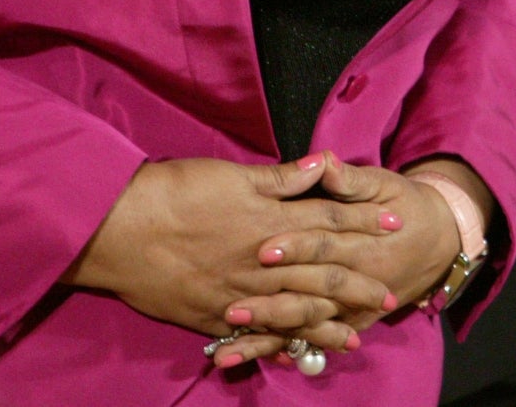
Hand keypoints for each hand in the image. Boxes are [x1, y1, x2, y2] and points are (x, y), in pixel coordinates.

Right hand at [66, 156, 395, 366]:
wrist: (119, 229)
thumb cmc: (173, 192)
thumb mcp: (229, 174)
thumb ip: (280, 177)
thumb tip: (324, 164)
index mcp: (268, 221)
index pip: (329, 220)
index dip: (365, 222)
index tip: (397, 225)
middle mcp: (261, 263)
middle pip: (321, 274)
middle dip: (358, 283)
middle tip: (390, 295)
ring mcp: (239, 295)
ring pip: (294, 312)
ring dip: (327, 323)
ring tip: (355, 337)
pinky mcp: (213, 317)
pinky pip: (256, 336)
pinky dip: (279, 344)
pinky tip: (295, 352)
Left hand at [240, 154, 485, 361]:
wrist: (439, 241)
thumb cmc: (407, 205)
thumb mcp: (384, 185)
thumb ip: (349, 179)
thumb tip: (323, 161)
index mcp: (364, 246)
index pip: (324, 247)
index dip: (295, 247)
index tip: (263, 249)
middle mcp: (356, 283)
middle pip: (310, 293)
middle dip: (273, 301)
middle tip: (234, 305)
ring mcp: (350, 309)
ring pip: (305, 324)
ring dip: (267, 333)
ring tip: (231, 339)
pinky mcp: (344, 322)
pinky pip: (309, 339)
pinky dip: (279, 348)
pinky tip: (247, 352)